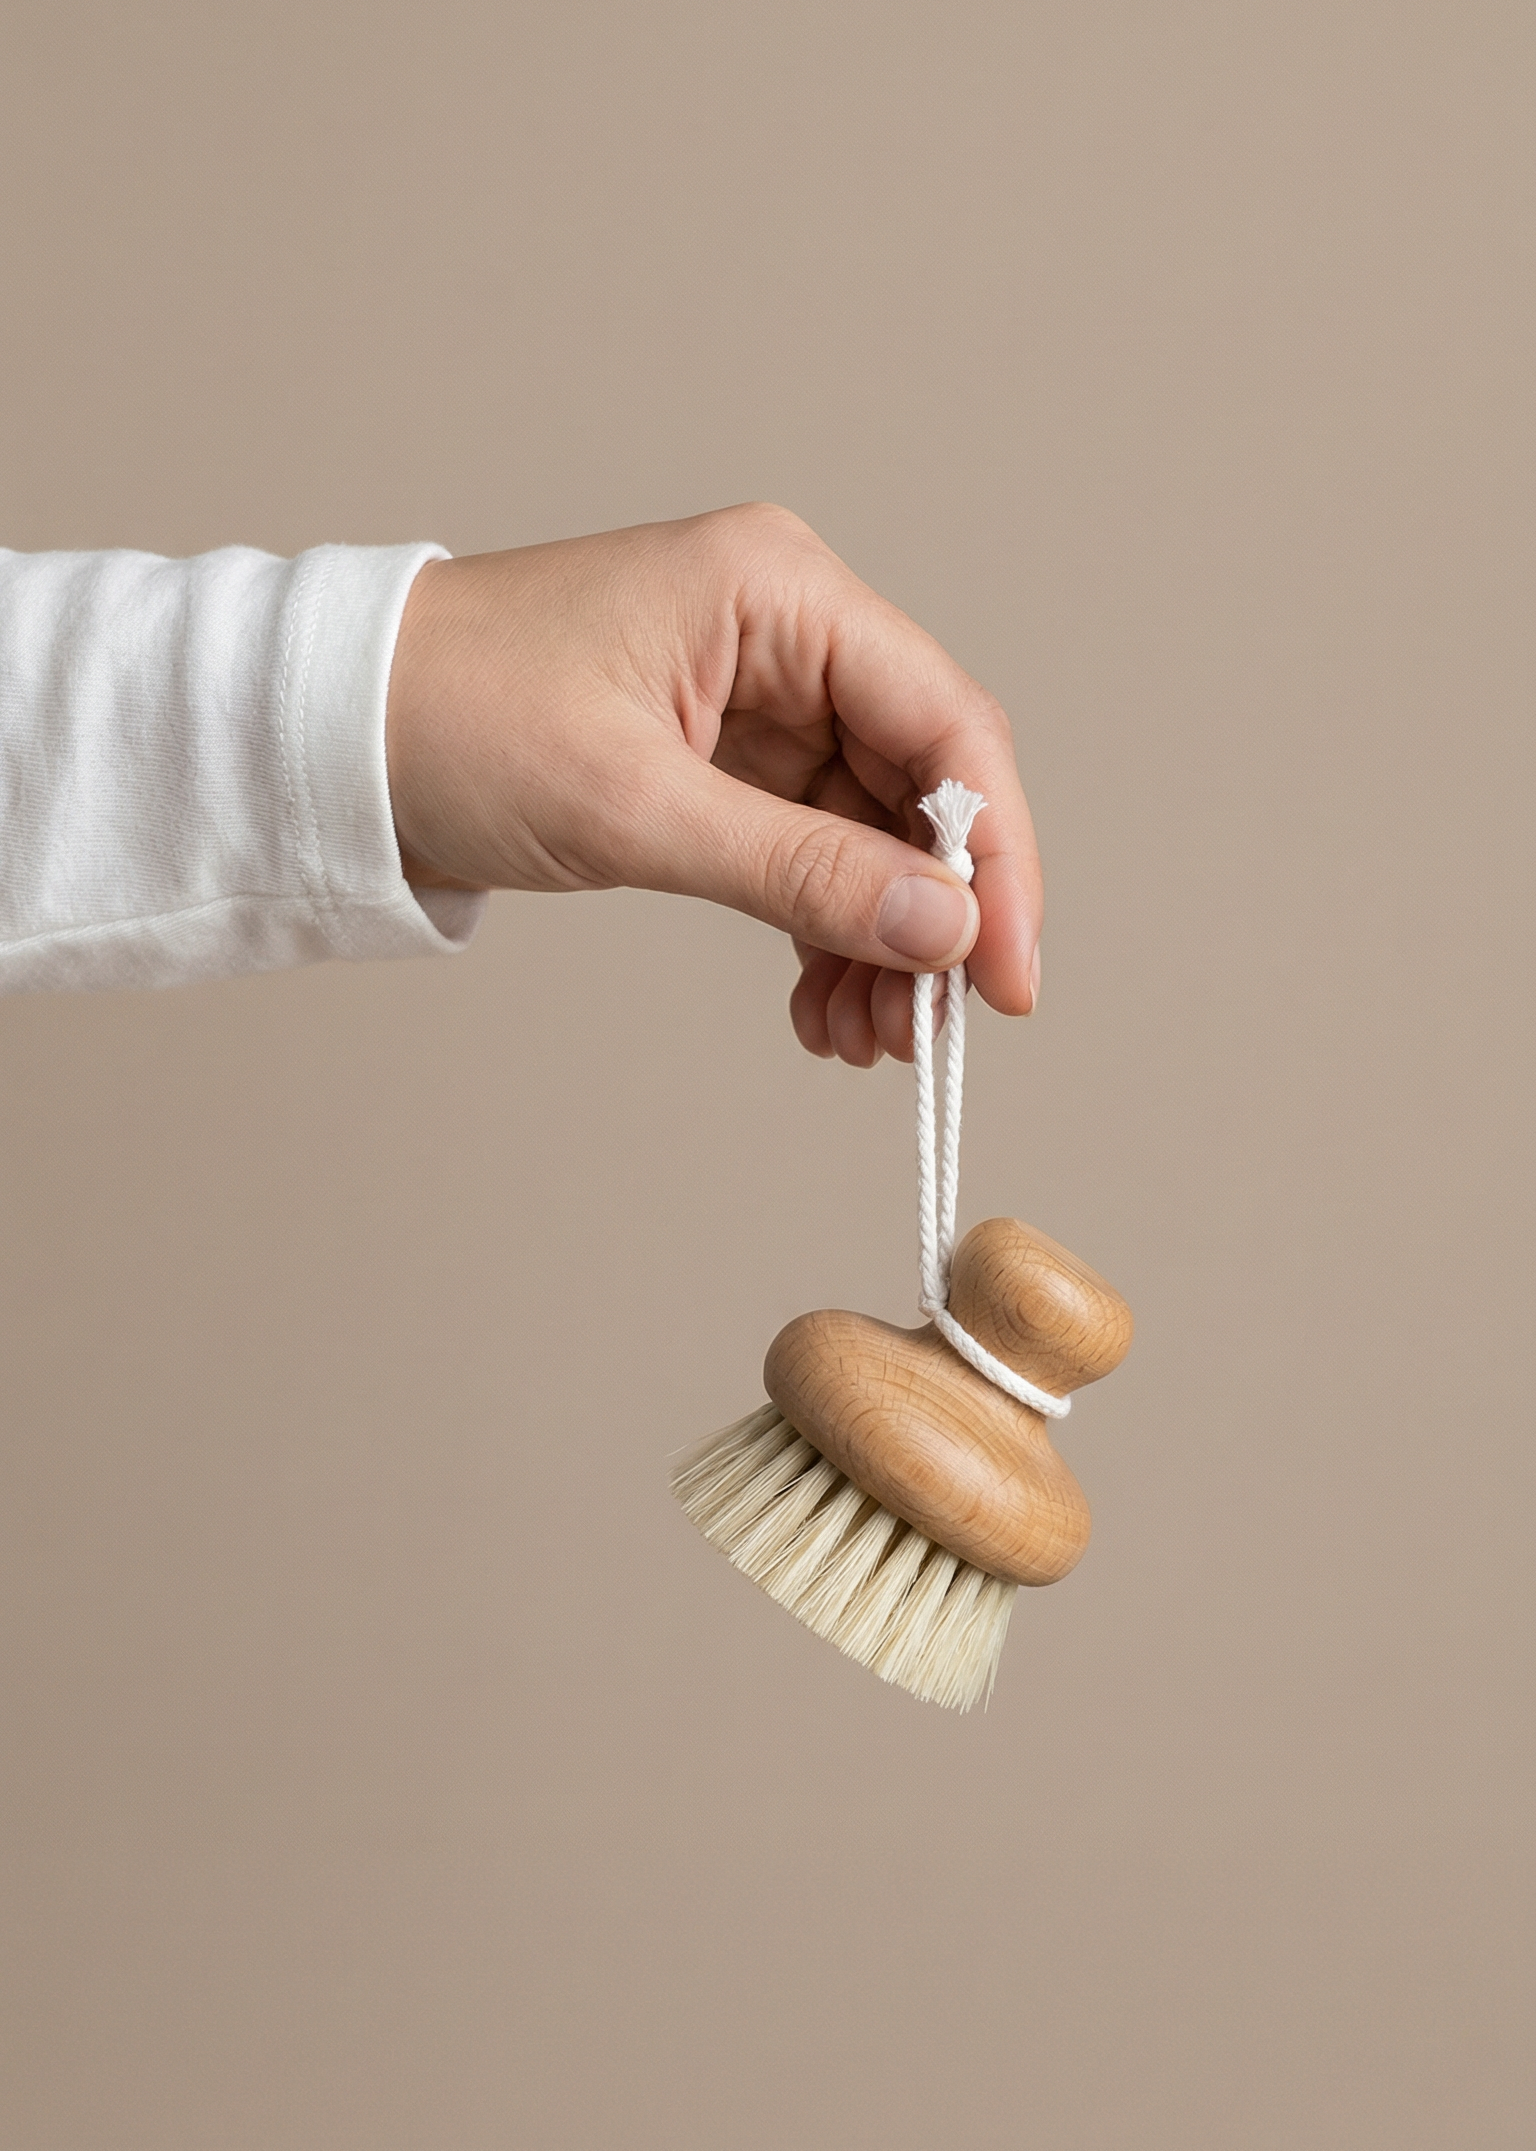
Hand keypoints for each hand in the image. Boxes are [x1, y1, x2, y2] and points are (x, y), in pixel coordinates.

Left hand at [384, 504, 1041, 1065]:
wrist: (334, 734)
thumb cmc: (454, 721)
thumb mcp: (636, 808)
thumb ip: (802, 872)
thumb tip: (946, 932)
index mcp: (780, 592)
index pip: (949, 723)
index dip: (997, 859)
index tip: (1004, 978)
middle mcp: (788, 632)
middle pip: (924, 785)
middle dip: (933, 918)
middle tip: (927, 1035)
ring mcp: (760, 698)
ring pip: (874, 834)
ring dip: (879, 943)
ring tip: (860, 1042)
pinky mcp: (724, 760)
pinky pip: (813, 852)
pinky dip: (824, 933)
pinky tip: (820, 1009)